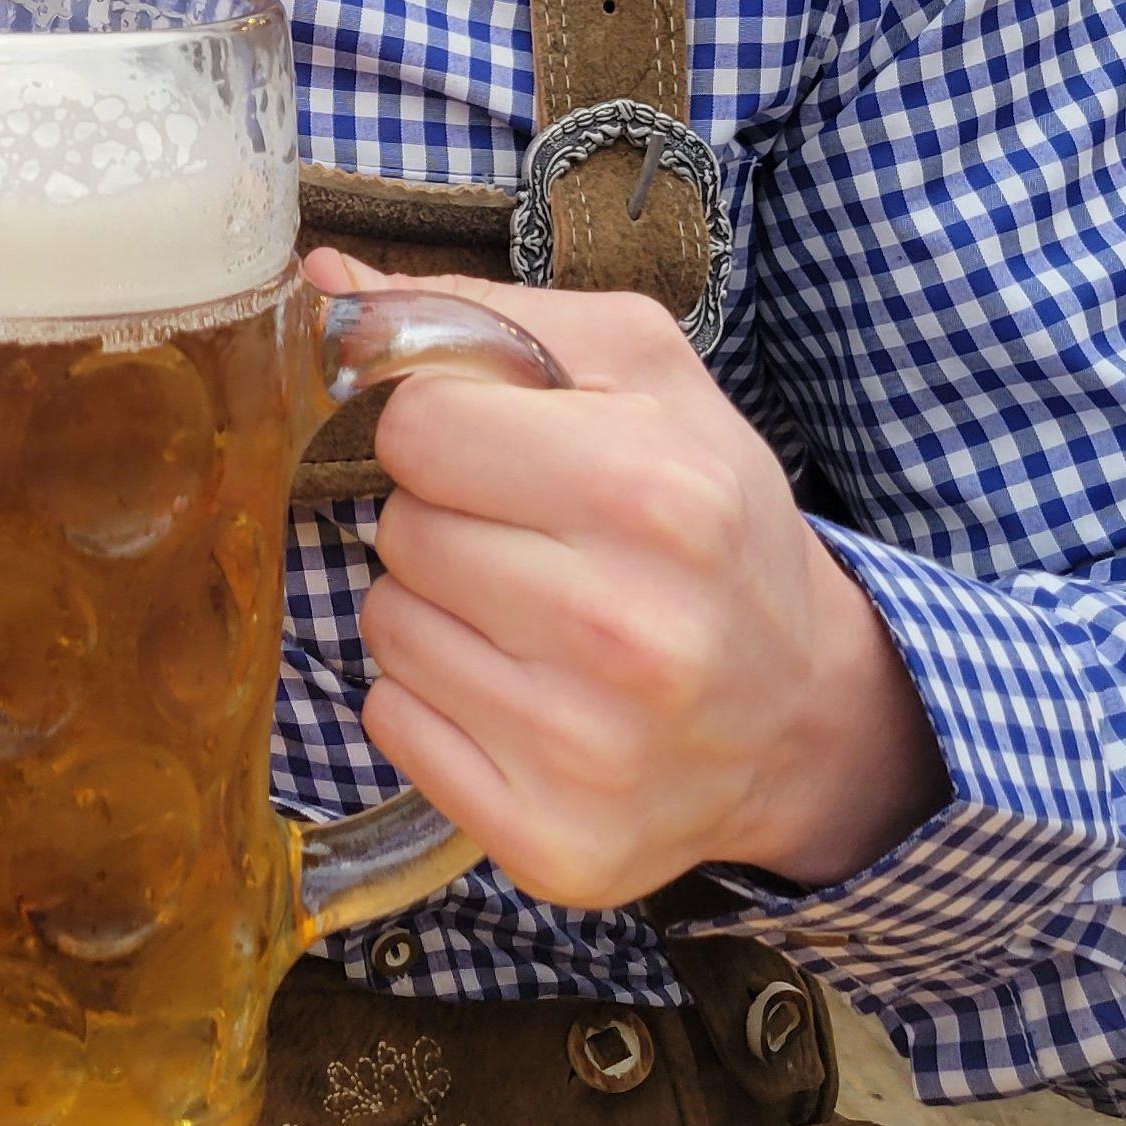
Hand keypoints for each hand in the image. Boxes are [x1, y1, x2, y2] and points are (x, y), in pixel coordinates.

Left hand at [305, 251, 942, 913]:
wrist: (802, 713)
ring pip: (384, 628)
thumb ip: (479, 316)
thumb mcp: (641, 378)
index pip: (419, 425)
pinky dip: (432, 702)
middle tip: (536, 546)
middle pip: (400, 529)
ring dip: (435, 612)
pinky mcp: (550, 839)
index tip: (504, 455)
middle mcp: (626, 630)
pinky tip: (519, 694)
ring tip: (532, 620)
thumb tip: (323, 287)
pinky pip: (390, 724)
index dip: (446, 428)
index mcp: (656, 493)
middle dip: (448, 521)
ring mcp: (585, 750)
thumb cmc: (708, 523)